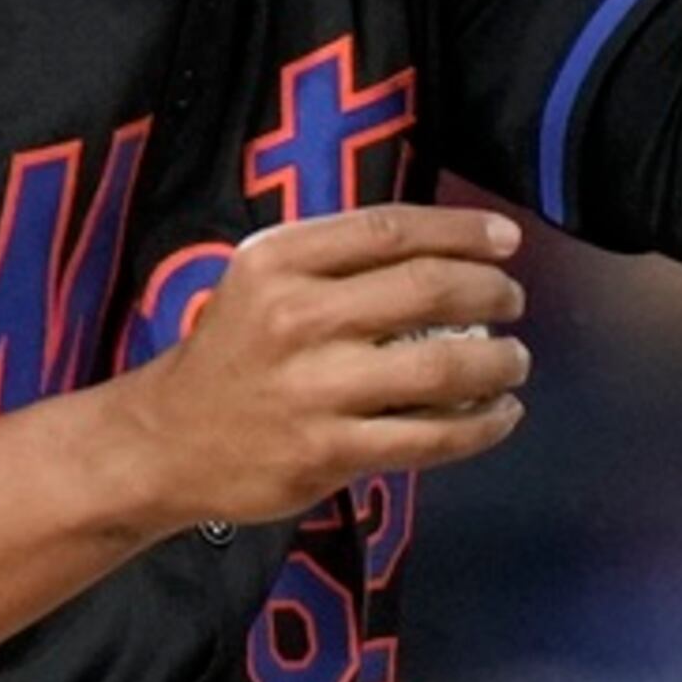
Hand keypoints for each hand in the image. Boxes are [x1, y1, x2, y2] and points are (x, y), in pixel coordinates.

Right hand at [109, 204, 531, 528]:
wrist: (166, 442)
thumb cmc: (232, 353)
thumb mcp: (261, 281)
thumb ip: (336, 260)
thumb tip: (445, 248)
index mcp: (278, 262)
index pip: (390, 230)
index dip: (461, 231)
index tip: (505, 239)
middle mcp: (295, 317)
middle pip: (427, 289)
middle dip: (491, 292)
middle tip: (512, 302)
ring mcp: (313, 389)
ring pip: (441, 366)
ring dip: (498, 362)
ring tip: (514, 361)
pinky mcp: (328, 452)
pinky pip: (429, 436)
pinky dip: (480, 425)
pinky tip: (499, 415)